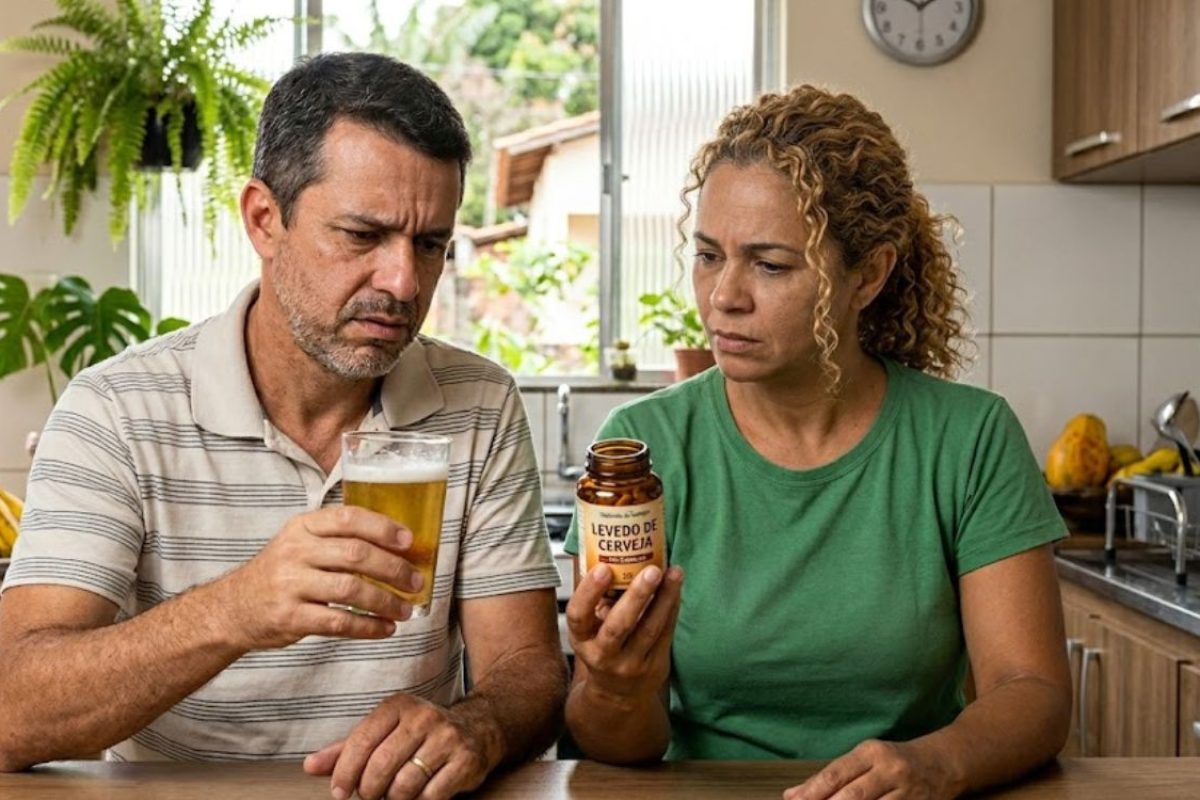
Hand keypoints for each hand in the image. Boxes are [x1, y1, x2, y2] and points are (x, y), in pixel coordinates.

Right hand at [212, 506, 422, 649]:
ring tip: (405, 609)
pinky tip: (385, 629)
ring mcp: (291, 585)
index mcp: (302, 527)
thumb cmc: (279, 573)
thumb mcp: (299, 543)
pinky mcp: (290, 617)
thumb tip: (397, 546)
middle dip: (394, 568)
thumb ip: (337, 539)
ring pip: (351, 589)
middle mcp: (295, 552)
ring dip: (386, 601)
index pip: (348, 518)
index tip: (409, 540)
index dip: (382, 528)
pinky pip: (339, 622)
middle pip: (356, 554)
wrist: (231, 609)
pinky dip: (367, 627)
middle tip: (416, 580)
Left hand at [303, 693, 499, 799]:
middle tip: (370, 796)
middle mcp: (424, 716)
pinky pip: (431, 795)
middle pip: (381, 766)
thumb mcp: (384, 733)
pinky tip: (419, 795)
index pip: (362, 740)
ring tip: (395, 795)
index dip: (345, 772)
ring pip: (405, 784)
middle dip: (369, 791)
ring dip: (394, 799)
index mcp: (398, 706)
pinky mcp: (465, 760)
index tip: (339, 792)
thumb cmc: (420, 735)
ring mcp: (447, 737)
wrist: (478, 728)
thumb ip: (346, 750)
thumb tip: (310, 766)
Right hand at [566, 563, 682, 700]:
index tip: (603, 568)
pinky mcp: (655, 666)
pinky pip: (665, 632)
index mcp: (582, 640)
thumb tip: (611, 556)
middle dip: (636, 596)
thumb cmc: (602, 648)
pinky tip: (676, 585)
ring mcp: (631, 664)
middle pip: (619, 626)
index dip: (589, 592)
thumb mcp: (589, 631)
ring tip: (673, 572)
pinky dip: (672, 607)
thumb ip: (596, 602)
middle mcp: (603, 656)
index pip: (578, 616)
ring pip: (650, 629)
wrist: (618, 695)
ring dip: (664, 598)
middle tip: (651, 569)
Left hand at [783, 740, 961, 799]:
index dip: (813, 791)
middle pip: (853, 795)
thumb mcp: (864, 759)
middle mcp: (890, 770)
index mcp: (872, 752)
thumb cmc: (894, 761)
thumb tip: (791, 795)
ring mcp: (907, 792)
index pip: (836, 773)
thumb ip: (830, 777)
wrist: (944, 763)